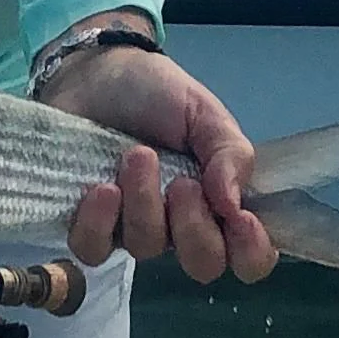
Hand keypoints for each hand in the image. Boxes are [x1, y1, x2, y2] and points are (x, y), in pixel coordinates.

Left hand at [42, 50, 278, 285]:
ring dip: (144, 204)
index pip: (249, 256)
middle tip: (182, 184)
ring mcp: (132, 226)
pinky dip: (99, 223)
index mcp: (218, 202)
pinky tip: (101, 189)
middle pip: (201, 264)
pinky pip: (94, 249)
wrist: (97, 73)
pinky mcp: (87, 223)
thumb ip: (229, 153)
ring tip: (136, 156)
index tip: (240, 219)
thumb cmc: (157, 93)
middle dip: (194, 228)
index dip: (251, 251)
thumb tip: (233, 204)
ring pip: (146, 249)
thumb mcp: (203, 112)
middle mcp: (179, 224)